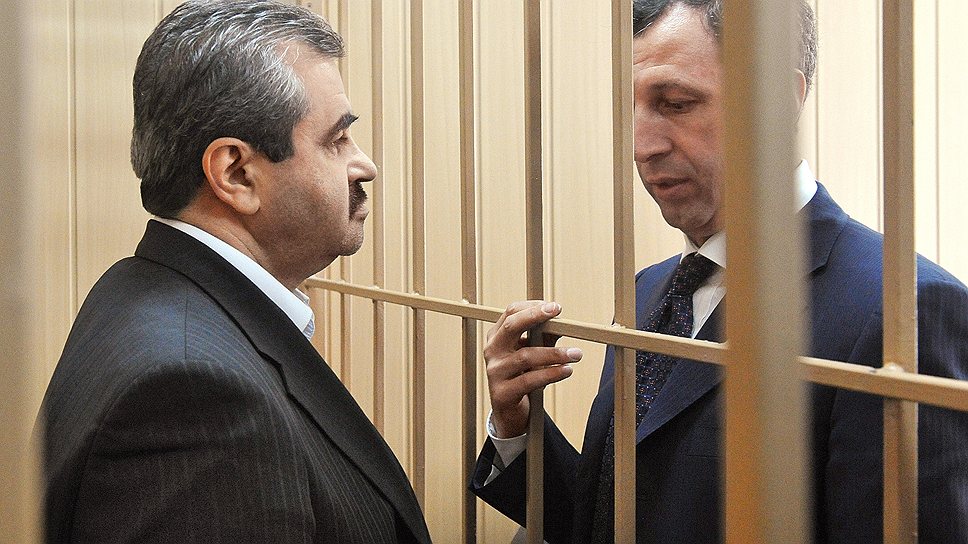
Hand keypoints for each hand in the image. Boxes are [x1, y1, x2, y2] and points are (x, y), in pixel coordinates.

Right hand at [484, 300, 582, 438]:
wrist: (510, 411)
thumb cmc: (522, 376)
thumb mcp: (534, 353)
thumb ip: (544, 337)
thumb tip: (562, 323)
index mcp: (497, 336)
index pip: (511, 312)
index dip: (532, 307)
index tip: (555, 306)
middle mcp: (492, 350)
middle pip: (511, 326)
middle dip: (535, 316)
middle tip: (557, 312)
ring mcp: (495, 372)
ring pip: (526, 356)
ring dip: (554, 353)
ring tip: (576, 354)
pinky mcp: (502, 393)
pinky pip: (529, 380)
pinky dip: (551, 374)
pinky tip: (567, 371)